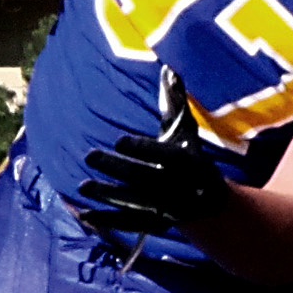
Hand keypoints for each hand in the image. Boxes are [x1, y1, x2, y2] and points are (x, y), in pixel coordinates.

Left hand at [78, 67, 227, 235]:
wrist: (209, 202)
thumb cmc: (192, 157)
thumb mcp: (187, 132)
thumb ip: (175, 104)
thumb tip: (169, 69)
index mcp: (186, 162)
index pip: (162, 155)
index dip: (141, 148)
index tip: (119, 140)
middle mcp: (175, 187)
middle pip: (143, 177)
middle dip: (117, 167)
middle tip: (89, 156)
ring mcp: (164, 208)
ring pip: (134, 202)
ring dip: (108, 195)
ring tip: (83, 186)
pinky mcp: (154, 224)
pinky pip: (130, 224)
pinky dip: (108, 221)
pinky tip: (86, 216)